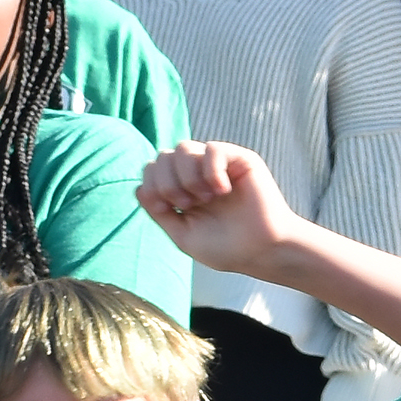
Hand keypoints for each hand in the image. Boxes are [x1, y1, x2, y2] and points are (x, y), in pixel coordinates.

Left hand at [137, 140, 316, 277]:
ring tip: (206, 199)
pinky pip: (212, 149)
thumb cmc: (227, 248)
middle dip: (167, 183)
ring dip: (187, 177)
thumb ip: (159, 213)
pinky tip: (222, 190)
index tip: (169, 209)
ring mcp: (218, 165)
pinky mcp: (239, 160)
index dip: (152, 186)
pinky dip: (211, 170)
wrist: (263, 251)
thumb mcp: (183, 235)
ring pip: (183, 148)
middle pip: (163, 156)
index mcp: (182, 191)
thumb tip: (138, 188)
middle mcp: (197, 174)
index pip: (152, 169)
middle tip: (188, 205)